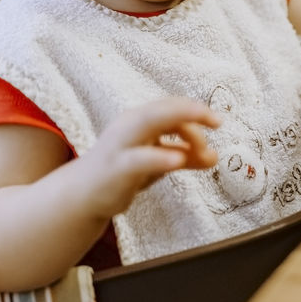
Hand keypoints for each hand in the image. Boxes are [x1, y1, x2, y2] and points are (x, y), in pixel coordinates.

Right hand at [77, 97, 219, 219]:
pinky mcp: (116, 168)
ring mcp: (121, 145)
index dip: (195, 109)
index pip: (171, 106)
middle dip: (190, 110)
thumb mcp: (158, 161)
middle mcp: (129, 125)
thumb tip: (214, 156)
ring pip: (148, 124)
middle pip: (162, 108)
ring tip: (202, 141)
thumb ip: (186, 156)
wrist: (83, 195)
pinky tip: (178, 161)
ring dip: (178, 127)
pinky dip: (159, 157)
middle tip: (217, 121)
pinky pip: (139, 159)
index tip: (218, 121)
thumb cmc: (122, 172)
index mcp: (140, 119)